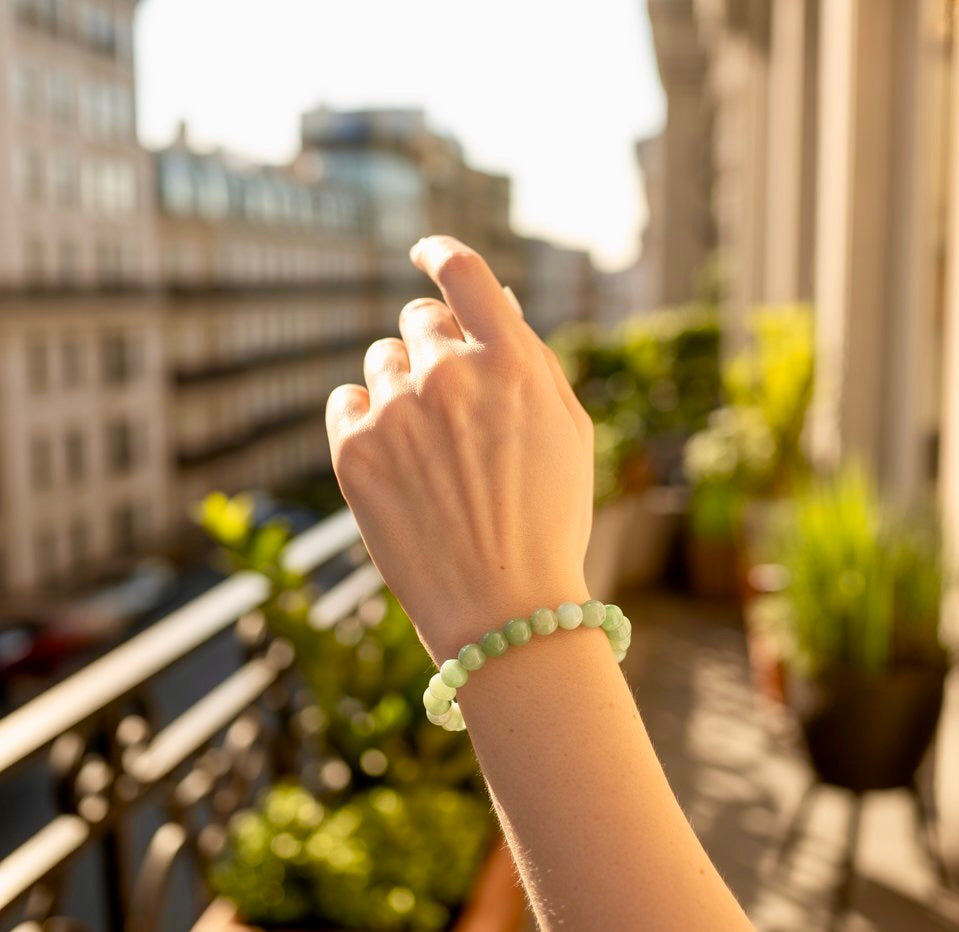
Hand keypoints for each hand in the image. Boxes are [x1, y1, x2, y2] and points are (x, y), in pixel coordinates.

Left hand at [325, 236, 594, 659]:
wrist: (504, 608)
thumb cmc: (547, 520)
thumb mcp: (568, 432)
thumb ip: (531, 359)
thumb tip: (494, 303)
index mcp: (511, 361)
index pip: (464, 273)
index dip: (441, 253)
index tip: (426, 252)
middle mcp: (450, 373)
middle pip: (418, 320)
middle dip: (432, 346)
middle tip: (447, 401)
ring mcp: (397, 410)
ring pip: (382, 362)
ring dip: (401, 388)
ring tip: (428, 452)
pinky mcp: (353, 450)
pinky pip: (346, 401)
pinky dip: (364, 419)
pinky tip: (393, 461)